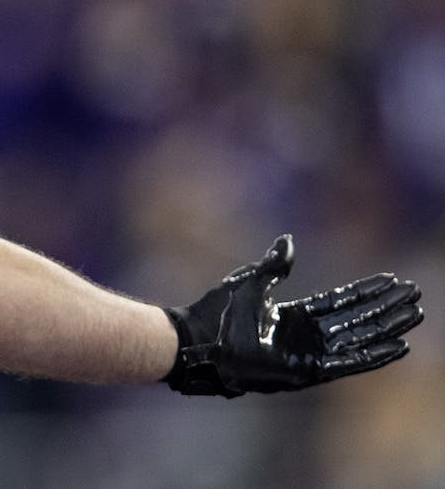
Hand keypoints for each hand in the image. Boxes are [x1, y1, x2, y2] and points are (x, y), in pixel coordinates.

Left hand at [164, 234, 422, 396]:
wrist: (196, 341)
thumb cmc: (216, 314)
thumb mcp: (250, 282)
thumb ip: (274, 265)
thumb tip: (288, 241)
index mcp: (293, 317)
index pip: (340, 302)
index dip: (366, 293)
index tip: (391, 281)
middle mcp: (305, 337)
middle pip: (357, 321)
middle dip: (386, 309)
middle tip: (415, 296)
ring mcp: (307, 354)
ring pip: (359, 340)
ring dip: (388, 329)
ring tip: (414, 317)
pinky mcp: (306, 371)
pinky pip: (347, 364)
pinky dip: (373, 356)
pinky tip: (398, 347)